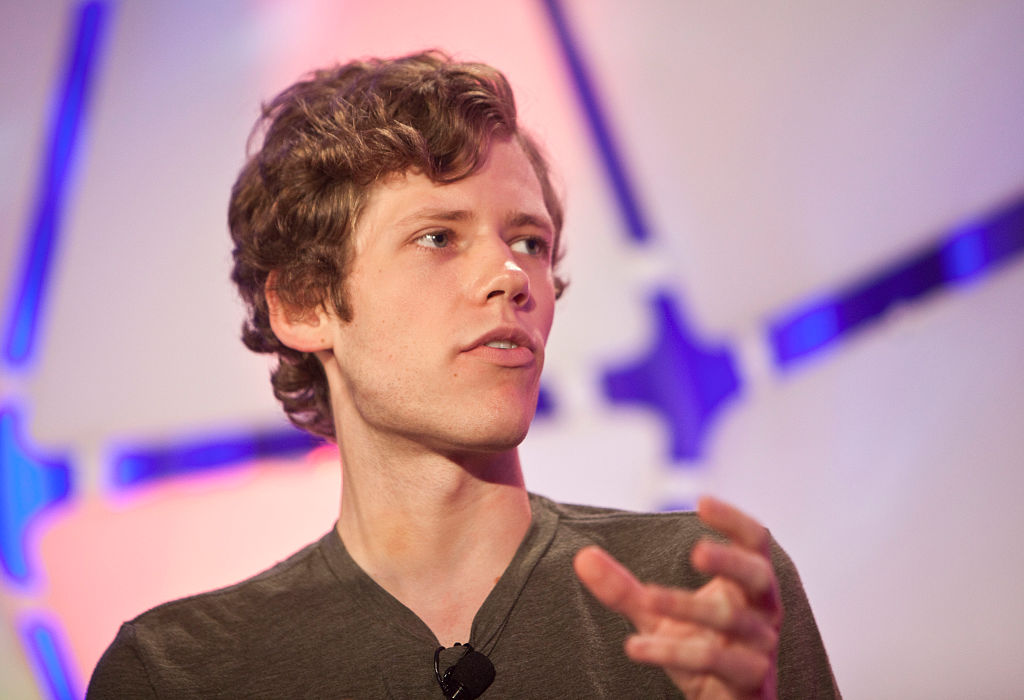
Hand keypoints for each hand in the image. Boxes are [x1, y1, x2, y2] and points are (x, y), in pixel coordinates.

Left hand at [573, 496, 780, 698]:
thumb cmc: (697, 648)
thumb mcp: (657, 616)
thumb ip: (623, 588)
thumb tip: (583, 557)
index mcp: (748, 585)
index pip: (755, 542)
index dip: (734, 520)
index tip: (701, 501)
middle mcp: (762, 613)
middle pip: (760, 576)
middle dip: (730, 561)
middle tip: (696, 551)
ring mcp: (760, 650)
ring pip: (732, 620)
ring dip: (688, 605)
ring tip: (648, 597)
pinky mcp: (750, 685)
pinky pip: (715, 662)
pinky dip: (673, 651)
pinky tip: (635, 646)